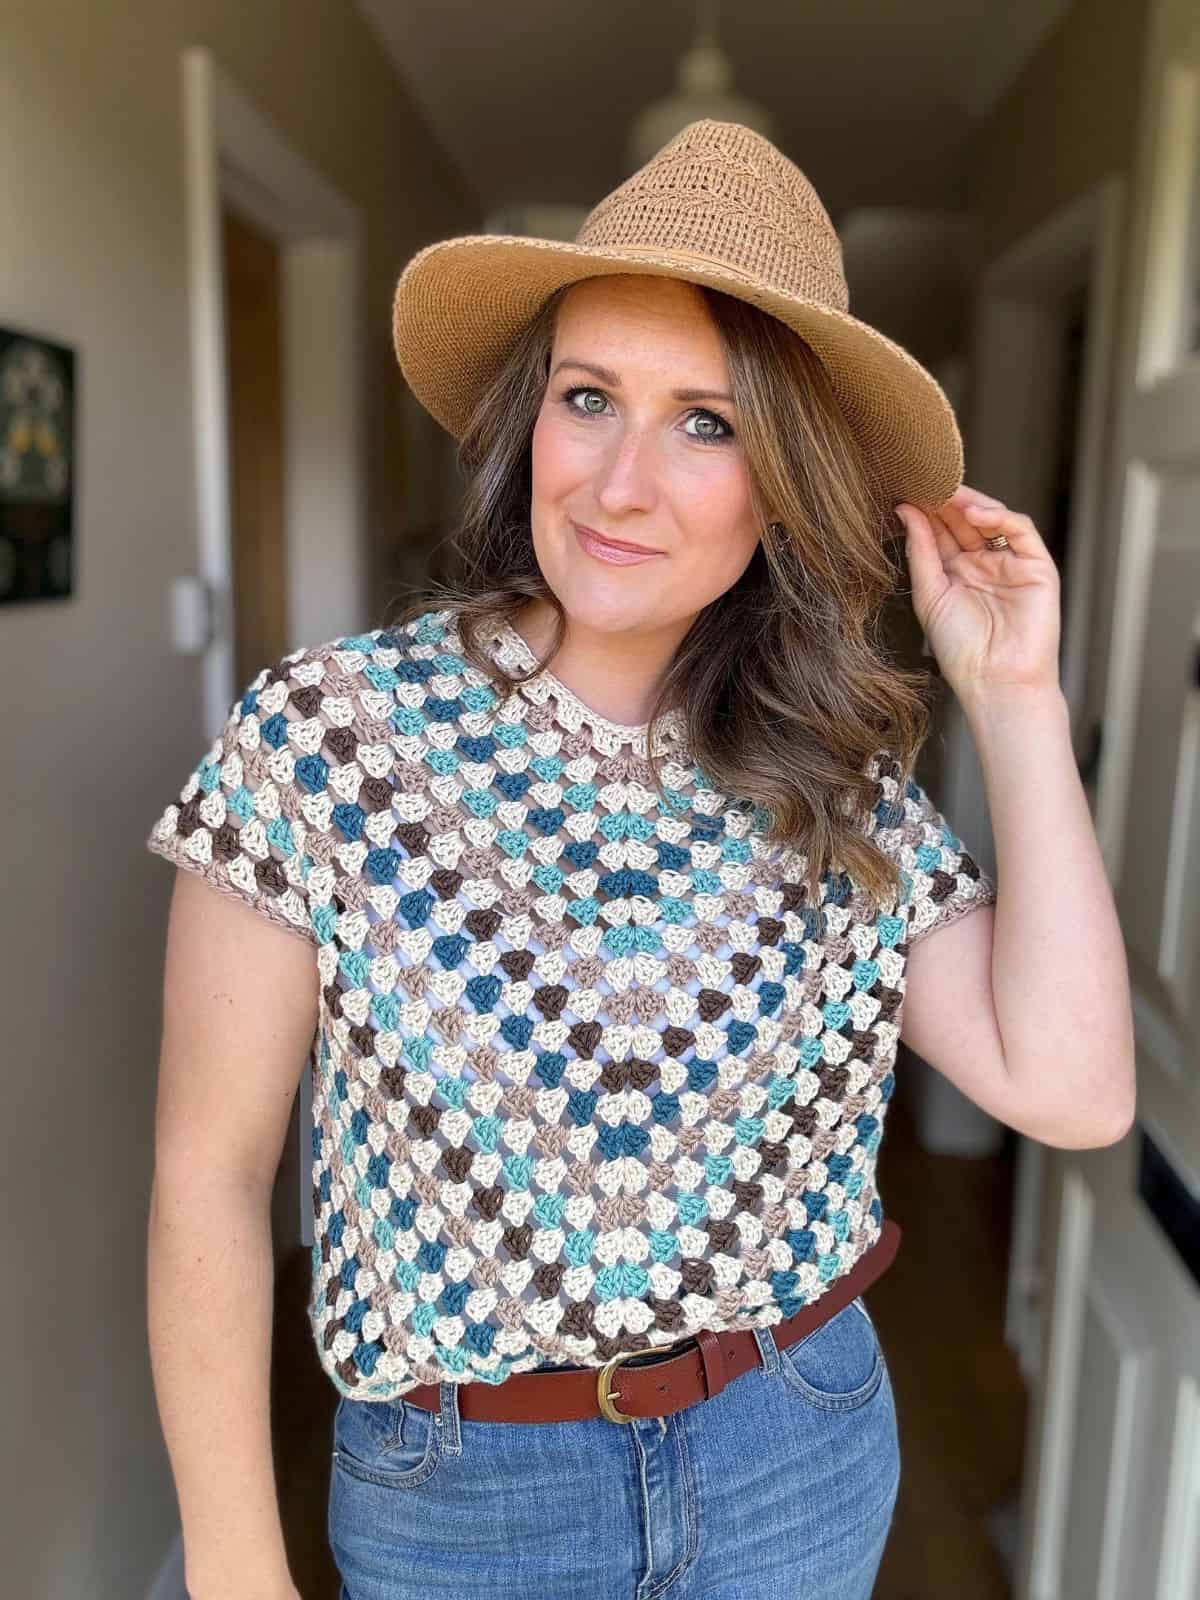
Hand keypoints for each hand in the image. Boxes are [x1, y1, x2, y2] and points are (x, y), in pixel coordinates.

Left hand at [895, 485, 1061, 701]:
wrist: (996, 681)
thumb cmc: (962, 650)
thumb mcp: (930, 595)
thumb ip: (920, 551)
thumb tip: (905, 511)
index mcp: (956, 574)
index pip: (941, 532)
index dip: (925, 513)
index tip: (904, 492)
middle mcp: (984, 565)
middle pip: (965, 522)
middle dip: (946, 502)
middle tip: (925, 482)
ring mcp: (1011, 564)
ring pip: (993, 520)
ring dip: (970, 503)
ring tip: (946, 492)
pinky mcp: (1038, 566)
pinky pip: (1020, 530)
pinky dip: (999, 517)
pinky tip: (975, 513)